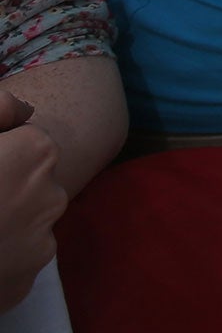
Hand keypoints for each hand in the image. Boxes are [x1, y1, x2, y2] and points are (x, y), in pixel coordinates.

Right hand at [0, 97, 62, 313]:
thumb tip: (24, 109)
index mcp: (36, 153)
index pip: (28, 142)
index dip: (0, 154)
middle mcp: (52, 193)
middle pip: (31, 181)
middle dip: (6, 186)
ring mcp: (43, 239)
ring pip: (27, 219)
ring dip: (5, 221)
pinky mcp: (29, 277)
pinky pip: (18, 256)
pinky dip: (0, 256)